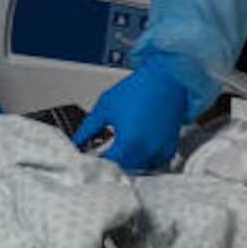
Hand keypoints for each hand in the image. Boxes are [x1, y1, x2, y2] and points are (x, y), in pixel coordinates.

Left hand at [73, 61, 189, 172]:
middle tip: (102, 152)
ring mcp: (160, 151)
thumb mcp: (105, 107)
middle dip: (111, 163)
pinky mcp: (169, 149)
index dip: (96, 162)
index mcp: (129, 142)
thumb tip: (77, 142)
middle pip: (122, 170)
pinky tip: (136, 147)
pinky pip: (153, 164)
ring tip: (120, 149)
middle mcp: (146, 151)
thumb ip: (88, 129)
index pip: (107, 165)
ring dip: (128, 163)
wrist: (165, 78)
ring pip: (138, 170)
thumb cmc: (138, 88)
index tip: (90, 157)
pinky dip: (144, 160)